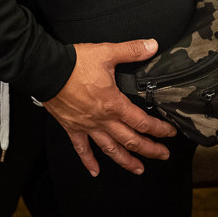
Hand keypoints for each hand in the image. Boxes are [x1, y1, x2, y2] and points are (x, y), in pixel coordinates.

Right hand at [43, 38, 174, 175]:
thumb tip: (152, 45)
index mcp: (113, 104)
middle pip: (130, 140)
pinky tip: (95, 171)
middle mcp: (102, 120)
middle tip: (163, 155)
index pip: (142, 122)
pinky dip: (88, 161)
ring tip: (138, 169)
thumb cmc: (75, 63)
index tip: (170, 133)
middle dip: (149, 150)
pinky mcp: (72, 127)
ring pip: (110, 149)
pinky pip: (81, 149)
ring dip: (126, 161)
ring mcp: (87, 126)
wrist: (47, 70)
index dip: (159, 129)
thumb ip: (131, 50)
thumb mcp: (106, 52)